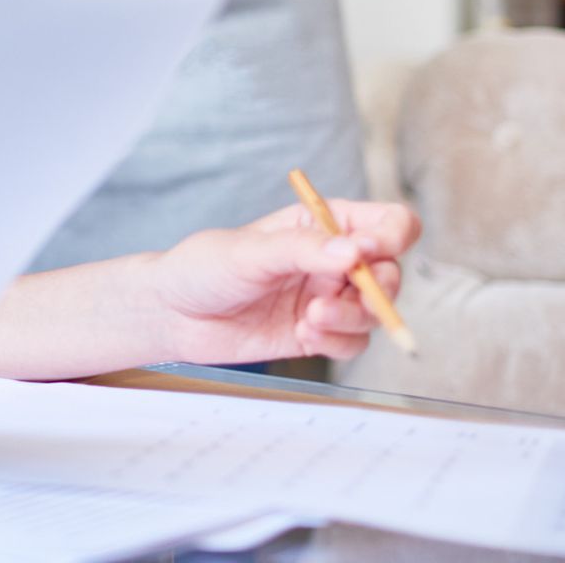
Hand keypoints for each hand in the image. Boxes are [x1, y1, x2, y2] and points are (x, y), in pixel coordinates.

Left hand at [150, 200, 419, 364]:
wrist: (174, 314)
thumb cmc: (205, 267)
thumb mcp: (249, 252)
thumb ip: (302, 250)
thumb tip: (354, 252)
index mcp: (322, 223)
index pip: (387, 222)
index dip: (390, 237)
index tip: (364, 253)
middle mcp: (332, 259)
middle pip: (390, 273)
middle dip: (374, 291)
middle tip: (332, 298)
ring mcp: (328, 297)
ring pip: (375, 312)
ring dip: (352, 320)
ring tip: (309, 320)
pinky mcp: (318, 332)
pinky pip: (354, 342)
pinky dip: (338, 342)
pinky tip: (302, 335)